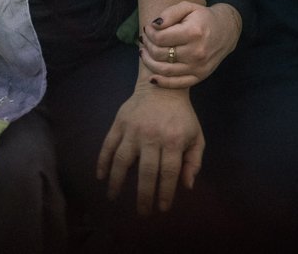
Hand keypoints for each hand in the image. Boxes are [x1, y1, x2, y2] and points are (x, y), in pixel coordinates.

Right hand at [96, 76, 204, 215]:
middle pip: (146, 172)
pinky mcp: (119, 123)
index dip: (165, 193)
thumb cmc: (182, 116)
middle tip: (141, 212)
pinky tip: (101, 177)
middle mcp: (153, 136)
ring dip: (117, 182)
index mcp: (174, 140)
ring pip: (122, 160)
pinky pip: (108, 145)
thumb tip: (186, 186)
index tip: (161, 209)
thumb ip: (193, 161)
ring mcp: (134, 129)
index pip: (169, 173)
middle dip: (143, 195)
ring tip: (113, 197)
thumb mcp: (196, 136)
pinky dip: (102, 162)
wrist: (163, 85)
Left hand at [137, 1, 241, 87]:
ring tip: (144, 53)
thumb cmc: (204, 17)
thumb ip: (170, 13)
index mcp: (193, 32)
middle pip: (160, 54)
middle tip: (144, 39)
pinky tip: (152, 77)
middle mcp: (196, 52)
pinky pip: (177, 84)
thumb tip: (154, 25)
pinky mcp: (200, 76)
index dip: (150, 33)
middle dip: (147, 46)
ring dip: (149, 62)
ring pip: (165, 70)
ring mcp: (198, 67)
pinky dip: (162, 82)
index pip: (161, 38)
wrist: (227, 31)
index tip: (148, 28)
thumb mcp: (188, 7)